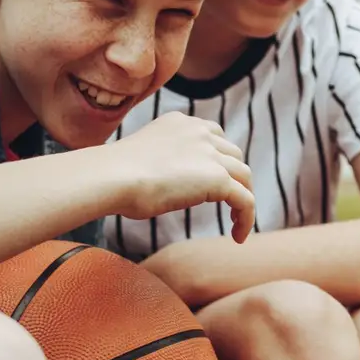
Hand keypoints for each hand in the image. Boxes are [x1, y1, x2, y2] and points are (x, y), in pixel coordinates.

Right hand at [103, 113, 255, 241]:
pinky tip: (238, 237)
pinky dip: (246, 218)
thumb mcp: (143, 158)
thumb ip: (162, 162)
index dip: (219, 159)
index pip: (213, 136)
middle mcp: (199, 132)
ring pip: (243, 176)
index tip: (214, 180)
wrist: (113, 177)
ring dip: (243, 198)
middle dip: (234, 177)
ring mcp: (211, 153)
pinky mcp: (218, 178)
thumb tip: (163, 183)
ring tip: (235, 222)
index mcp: (180, 123)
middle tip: (228, 202)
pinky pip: (245, 200)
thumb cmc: (114, 175)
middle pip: (233, 155)